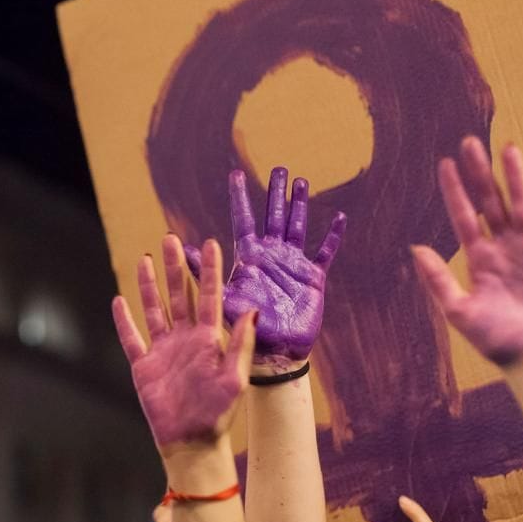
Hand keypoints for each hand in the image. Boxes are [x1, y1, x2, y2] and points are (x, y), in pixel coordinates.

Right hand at [112, 235, 254, 455]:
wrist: (193, 443)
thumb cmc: (219, 414)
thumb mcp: (235, 378)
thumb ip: (241, 344)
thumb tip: (253, 310)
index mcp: (208, 339)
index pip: (209, 295)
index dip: (208, 269)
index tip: (209, 243)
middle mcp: (185, 339)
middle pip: (178, 294)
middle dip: (174, 266)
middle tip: (170, 238)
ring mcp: (163, 350)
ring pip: (154, 309)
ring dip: (149, 284)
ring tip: (145, 258)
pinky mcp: (143, 366)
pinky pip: (131, 338)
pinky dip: (124, 320)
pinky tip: (119, 301)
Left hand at [186, 168, 345, 366]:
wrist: (275, 353)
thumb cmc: (245, 328)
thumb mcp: (223, 299)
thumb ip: (207, 273)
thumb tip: (184, 249)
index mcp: (250, 258)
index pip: (244, 220)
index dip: (240, 198)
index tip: (235, 174)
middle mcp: (271, 256)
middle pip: (273, 217)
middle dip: (275, 193)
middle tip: (279, 168)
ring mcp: (293, 265)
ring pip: (297, 227)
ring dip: (299, 205)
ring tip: (301, 182)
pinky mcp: (313, 278)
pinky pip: (325, 252)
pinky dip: (332, 236)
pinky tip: (339, 218)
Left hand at [412, 137, 522, 364]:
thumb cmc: (494, 335)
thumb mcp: (459, 309)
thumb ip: (438, 279)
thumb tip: (415, 249)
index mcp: (478, 257)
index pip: (463, 215)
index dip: (454, 190)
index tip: (444, 164)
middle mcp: (503, 245)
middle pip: (490, 200)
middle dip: (481, 173)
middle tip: (470, 142)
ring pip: (520, 204)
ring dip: (514, 177)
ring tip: (507, 149)